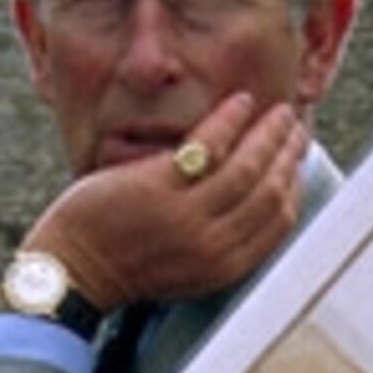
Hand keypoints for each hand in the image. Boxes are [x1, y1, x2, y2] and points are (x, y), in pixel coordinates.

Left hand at [27, 93, 306, 312]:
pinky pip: (208, 145)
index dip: (295, 184)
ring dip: (268, 134)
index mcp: (224, 267)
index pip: (279, 221)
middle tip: (295, 127)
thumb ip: (223, 240)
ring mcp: (185, 217)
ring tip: (276, 113)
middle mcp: (211, 245)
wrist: (74, 270)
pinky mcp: (158, 188)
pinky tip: (240, 102)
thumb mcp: (189, 266)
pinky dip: (230, 120)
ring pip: (247, 167)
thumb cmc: (127, 263)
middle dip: (289, 154)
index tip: (297, 160)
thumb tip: (255, 200)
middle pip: (270, 191)